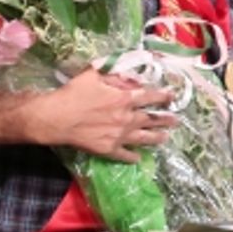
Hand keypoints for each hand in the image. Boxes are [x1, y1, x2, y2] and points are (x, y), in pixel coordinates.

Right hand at [25, 69, 175, 162]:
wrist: (56, 118)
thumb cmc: (73, 93)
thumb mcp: (94, 74)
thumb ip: (114, 74)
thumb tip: (129, 77)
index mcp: (124, 98)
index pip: (150, 97)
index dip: (163, 97)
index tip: (172, 97)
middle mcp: (126, 118)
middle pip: (151, 119)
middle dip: (166, 120)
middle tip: (176, 121)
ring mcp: (119, 135)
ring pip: (144, 138)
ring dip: (156, 138)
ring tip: (165, 138)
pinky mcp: (109, 149)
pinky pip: (125, 154)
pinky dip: (133, 156)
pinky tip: (139, 157)